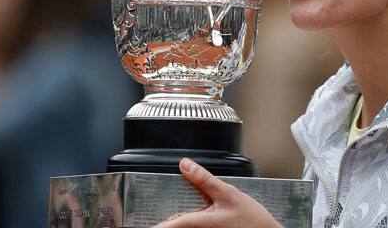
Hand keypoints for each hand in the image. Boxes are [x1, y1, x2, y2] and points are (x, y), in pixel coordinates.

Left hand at [155, 158, 282, 227]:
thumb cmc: (252, 221)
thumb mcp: (228, 194)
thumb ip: (204, 180)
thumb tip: (185, 165)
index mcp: (198, 223)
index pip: (167, 226)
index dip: (154, 225)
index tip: (135, 224)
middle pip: (173, 227)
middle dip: (165, 222)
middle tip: (150, 217)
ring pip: (183, 227)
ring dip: (175, 222)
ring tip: (167, 217)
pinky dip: (186, 223)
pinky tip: (193, 216)